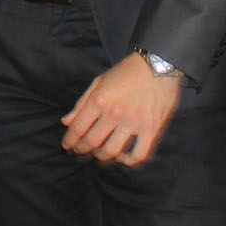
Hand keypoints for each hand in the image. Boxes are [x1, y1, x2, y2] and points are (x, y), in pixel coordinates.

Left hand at [61, 52, 182, 166]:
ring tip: (99, 155)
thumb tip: (66, 122)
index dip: (70, 141)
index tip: (68, 146)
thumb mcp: (99, 81)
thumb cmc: (127, 72)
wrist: (159, 65)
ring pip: (112, 151)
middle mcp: (115, 113)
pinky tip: (124, 157)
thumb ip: (81, 103)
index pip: (78, 128)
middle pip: (92, 142)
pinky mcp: (152, 128)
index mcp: (100, 99)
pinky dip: (129, 161)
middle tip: (80, 152)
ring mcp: (134, 122)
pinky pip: (139, 154)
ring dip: (102, 157)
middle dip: (82, 150)